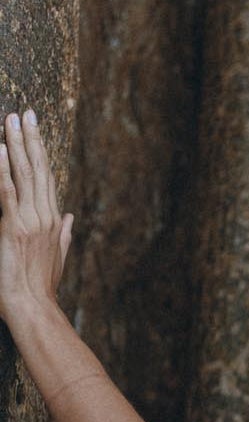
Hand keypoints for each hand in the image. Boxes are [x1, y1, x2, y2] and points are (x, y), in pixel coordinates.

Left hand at [0, 109, 73, 323]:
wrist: (33, 308)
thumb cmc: (40, 289)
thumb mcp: (57, 259)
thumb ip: (63, 235)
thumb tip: (69, 217)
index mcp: (53, 222)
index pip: (46, 178)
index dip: (39, 150)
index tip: (34, 127)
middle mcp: (44, 217)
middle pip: (38, 170)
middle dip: (30, 139)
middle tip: (24, 113)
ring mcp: (30, 222)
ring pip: (24, 176)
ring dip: (16, 146)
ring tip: (9, 121)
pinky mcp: (13, 229)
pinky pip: (8, 194)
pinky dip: (4, 171)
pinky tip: (1, 151)